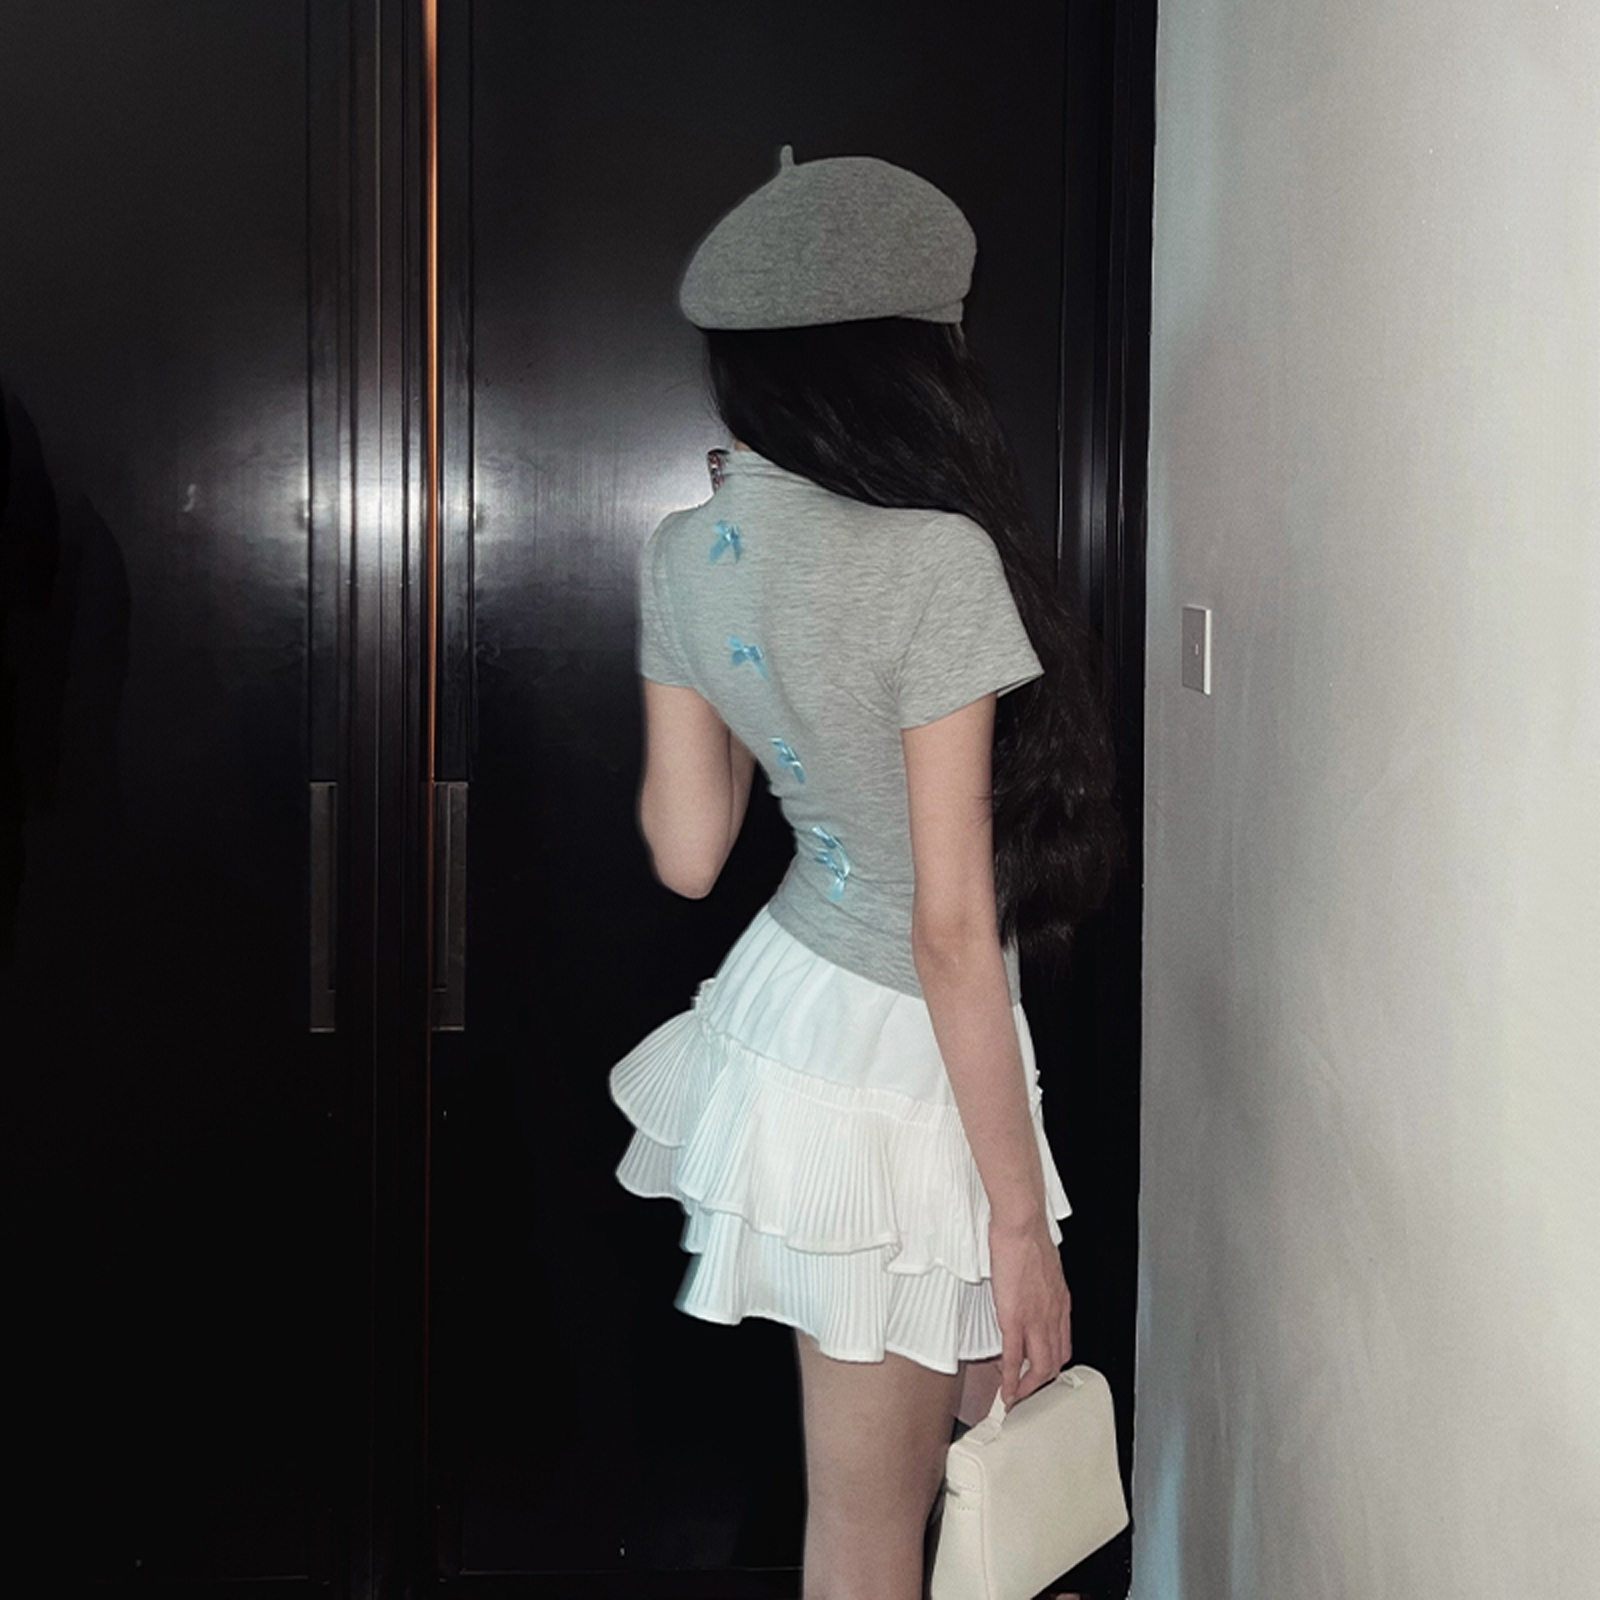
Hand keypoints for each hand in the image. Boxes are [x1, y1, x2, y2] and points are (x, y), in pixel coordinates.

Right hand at [988, 1214, 1071, 1406]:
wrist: (1022, 1225)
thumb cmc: (1029, 1237)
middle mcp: (1054, 1315)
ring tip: (1015, 1397)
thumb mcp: (1044, 1265)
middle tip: (1027, 1392)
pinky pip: (1014, 1357)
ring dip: (1027, 1387)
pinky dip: (1010, 1379)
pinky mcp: (1015, 1318)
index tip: (1039, 1372)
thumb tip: (1033, 1287)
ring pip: (1039, 1367)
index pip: (1063, 1344)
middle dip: (1041, 1382)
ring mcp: (1036, 1319)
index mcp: (1061, 1302)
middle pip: (1054, 1362)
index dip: (1052, 1363)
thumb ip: (1041, 1284)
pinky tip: (1005, 1390)